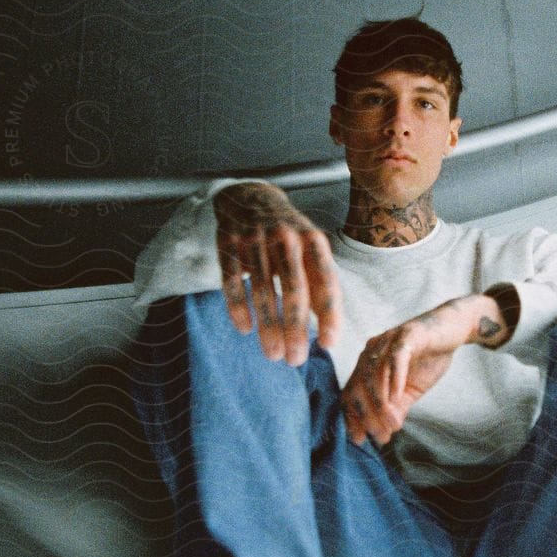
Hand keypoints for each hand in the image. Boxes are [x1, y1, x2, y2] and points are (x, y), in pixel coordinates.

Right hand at [214, 182, 341, 364]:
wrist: (250, 196)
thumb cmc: (288, 235)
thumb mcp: (310, 250)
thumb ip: (320, 284)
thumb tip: (328, 331)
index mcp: (313, 240)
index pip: (326, 281)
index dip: (329, 315)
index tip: (328, 345)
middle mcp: (285, 237)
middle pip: (293, 290)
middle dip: (295, 329)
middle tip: (295, 359)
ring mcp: (254, 239)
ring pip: (263, 291)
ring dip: (268, 328)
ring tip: (273, 355)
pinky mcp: (227, 244)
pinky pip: (232, 282)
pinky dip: (238, 308)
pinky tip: (245, 329)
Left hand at [341, 299, 478, 447]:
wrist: (453, 329)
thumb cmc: (429, 358)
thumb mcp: (411, 389)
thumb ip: (397, 407)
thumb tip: (387, 432)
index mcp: (367, 363)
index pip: (351, 392)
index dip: (353, 418)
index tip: (361, 440)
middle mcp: (372, 350)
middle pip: (359, 386)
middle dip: (368, 415)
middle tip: (382, 435)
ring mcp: (387, 341)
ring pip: (375, 375)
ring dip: (382, 403)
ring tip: (393, 423)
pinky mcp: (406, 335)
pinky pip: (395, 359)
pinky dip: (395, 380)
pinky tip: (398, 399)